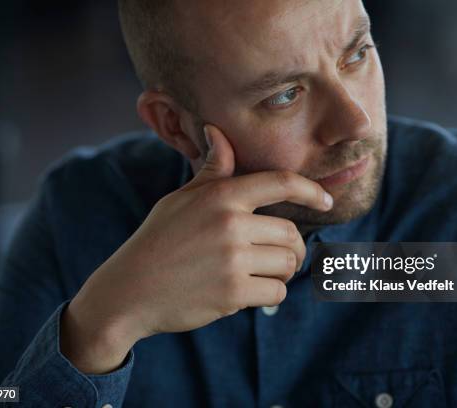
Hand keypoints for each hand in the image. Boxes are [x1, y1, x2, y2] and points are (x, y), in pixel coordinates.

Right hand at [60, 124, 332, 372]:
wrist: (129, 290)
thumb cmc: (158, 240)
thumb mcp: (180, 199)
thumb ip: (211, 170)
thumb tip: (217, 131)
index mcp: (220, 195)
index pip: (280, 182)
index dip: (311, 190)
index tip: (327, 200)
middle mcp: (231, 223)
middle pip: (291, 233)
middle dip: (291, 248)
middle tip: (276, 256)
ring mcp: (233, 259)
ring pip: (288, 264)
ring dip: (281, 272)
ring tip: (257, 273)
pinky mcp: (233, 292)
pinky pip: (277, 292)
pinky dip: (269, 294)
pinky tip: (245, 292)